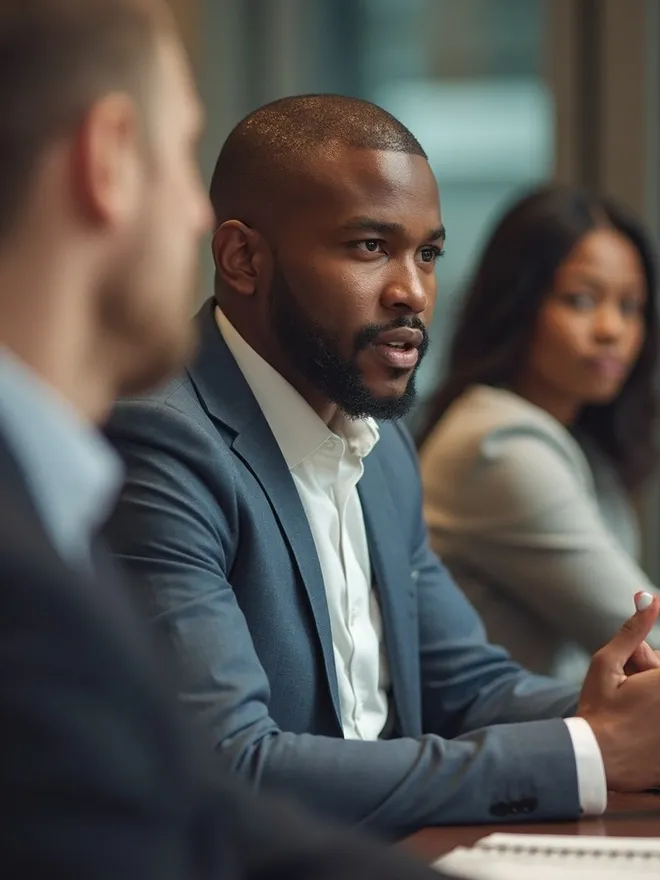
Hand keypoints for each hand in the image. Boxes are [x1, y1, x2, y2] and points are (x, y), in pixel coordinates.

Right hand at [578, 592, 659, 791]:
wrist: (598, 762)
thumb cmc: (598, 711)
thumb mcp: (606, 664)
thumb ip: (632, 631)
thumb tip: (650, 600)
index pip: (659, 659)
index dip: (648, 661)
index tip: (636, 669)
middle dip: (651, 670)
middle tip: (632, 681)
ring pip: (659, 694)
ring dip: (651, 691)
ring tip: (634, 707)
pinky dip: (652, 716)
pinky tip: (642, 724)